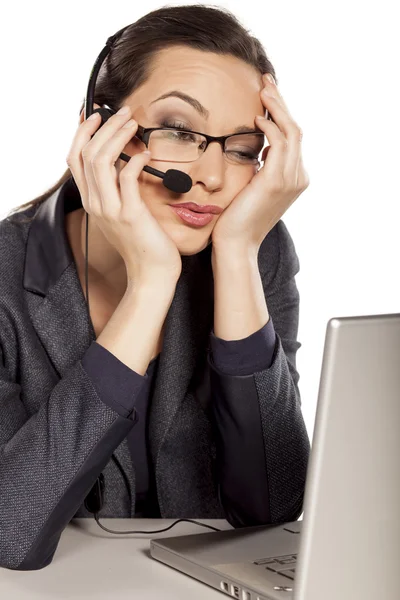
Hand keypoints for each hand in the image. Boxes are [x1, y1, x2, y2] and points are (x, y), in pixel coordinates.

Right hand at [66, 104, 181, 285]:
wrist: (151, 274)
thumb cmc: (142, 243)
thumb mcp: (121, 213)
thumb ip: (117, 190)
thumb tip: (125, 162)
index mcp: (92, 201)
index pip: (74, 159)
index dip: (82, 133)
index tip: (96, 114)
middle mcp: (96, 204)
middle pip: (87, 153)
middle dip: (104, 126)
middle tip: (124, 112)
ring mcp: (111, 209)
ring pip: (102, 160)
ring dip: (118, 136)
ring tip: (134, 123)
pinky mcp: (130, 214)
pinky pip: (126, 177)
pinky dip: (135, 159)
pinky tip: (146, 153)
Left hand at [211, 73, 309, 250]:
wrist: (235, 244)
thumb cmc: (236, 219)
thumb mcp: (251, 187)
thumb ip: (260, 168)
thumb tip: (256, 149)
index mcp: (293, 177)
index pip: (291, 137)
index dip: (280, 113)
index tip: (265, 95)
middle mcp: (298, 177)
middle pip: (295, 129)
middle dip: (280, 103)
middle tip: (265, 80)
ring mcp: (291, 180)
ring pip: (291, 132)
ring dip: (277, 108)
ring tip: (262, 89)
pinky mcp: (277, 182)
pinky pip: (280, 144)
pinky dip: (270, 127)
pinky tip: (257, 118)